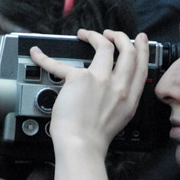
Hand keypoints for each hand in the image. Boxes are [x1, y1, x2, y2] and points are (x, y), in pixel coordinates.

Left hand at [29, 29, 149, 157]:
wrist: (82, 145)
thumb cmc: (95, 137)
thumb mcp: (120, 118)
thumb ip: (121, 99)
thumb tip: (115, 86)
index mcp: (129, 97)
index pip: (140, 66)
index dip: (141, 49)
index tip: (138, 39)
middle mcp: (118, 85)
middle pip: (126, 50)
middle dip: (119, 36)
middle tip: (110, 34)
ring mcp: (100, 80)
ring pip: (104, 45)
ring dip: (94, 35)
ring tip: (85, 34)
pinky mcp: (79, 79)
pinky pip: (59, 63)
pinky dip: (44, 57)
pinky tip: (38, 53)